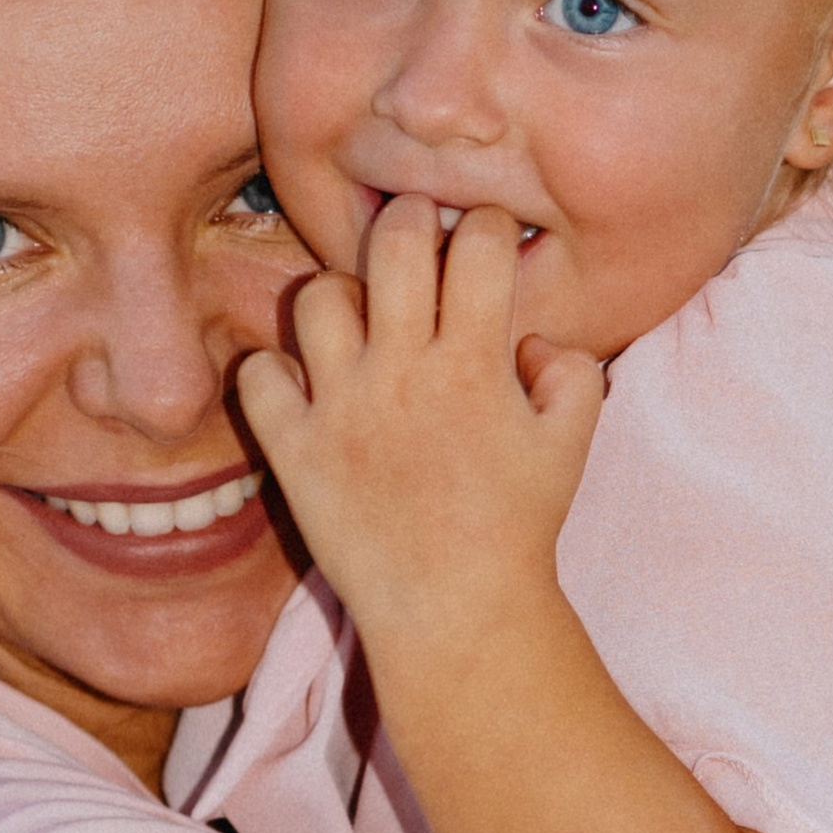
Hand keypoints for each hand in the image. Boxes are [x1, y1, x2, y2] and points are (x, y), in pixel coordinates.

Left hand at [236, 196, 603, 663]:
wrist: (456, 612)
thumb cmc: (517, 529)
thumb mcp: (572, 445)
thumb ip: (569, 370)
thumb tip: (529, 336)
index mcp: (474, 364)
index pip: (480, 243)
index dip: (488, 229)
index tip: (486, 248)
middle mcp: (403, 372)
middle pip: (394, 242)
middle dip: (409, 219)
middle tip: (415, 239)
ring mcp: (341, 408)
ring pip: (318, 296)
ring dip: (341, 297)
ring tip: (359, 324)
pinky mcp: (295, 450)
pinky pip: (260, 374)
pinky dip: (276, 371)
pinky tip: (307, 387)